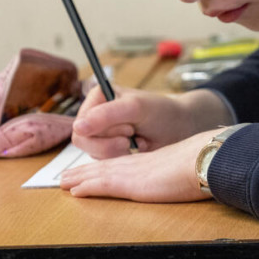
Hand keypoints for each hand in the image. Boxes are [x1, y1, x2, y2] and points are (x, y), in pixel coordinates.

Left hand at [60, 129, 218, 201]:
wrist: (205, 159)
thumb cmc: (204, 164)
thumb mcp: (188, 169)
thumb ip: (181, 174)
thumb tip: (190, 178)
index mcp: (151, 162)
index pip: (121, 164)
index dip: (104, 167)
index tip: (92, 171)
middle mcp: (138, 165)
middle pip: (105, 167)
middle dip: (85, 172)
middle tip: (66, 177)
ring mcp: (133, 173)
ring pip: (98, 174)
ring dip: (80, 178)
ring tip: (63, 182)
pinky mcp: (130, 184)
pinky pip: (102, 184)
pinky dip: (87, 187)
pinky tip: (74, 191)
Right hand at [71, 85, 232, 158]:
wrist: (180, 127)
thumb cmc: (162, 112)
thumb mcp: (136, 108)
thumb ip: (107, 115)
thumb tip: (78, 126)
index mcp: (98, 97)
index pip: (80, 124)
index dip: (102, 132)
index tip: (128, 128)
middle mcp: (96, 114)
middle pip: (83, 141)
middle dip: (110, 143)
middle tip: (133, 136)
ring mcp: (102, 132)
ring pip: (93, 152)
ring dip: (117, 151)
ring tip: (137, 140)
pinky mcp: (109, 147)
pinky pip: (103, 160)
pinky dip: (121, 157)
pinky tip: (136, 148)